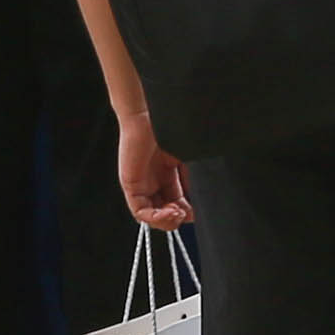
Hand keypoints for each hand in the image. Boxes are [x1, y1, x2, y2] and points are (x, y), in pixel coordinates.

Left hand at [115, 110, 192, 228]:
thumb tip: (203, 202)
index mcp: (168, 175)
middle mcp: (153, 182)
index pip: (177, 203)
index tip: (198, 214)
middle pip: (163, 213)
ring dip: (166, 222)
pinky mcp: (131, 185)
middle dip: (177, 219)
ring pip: (150, 217)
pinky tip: (167, 213)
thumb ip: (194, 179)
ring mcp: (141, 185)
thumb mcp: (188, 159)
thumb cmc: (171, 130)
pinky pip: (139, 211)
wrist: (154, 113)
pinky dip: (153, 218)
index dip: (187, 213)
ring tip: (177, 214)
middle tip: (187, 214)